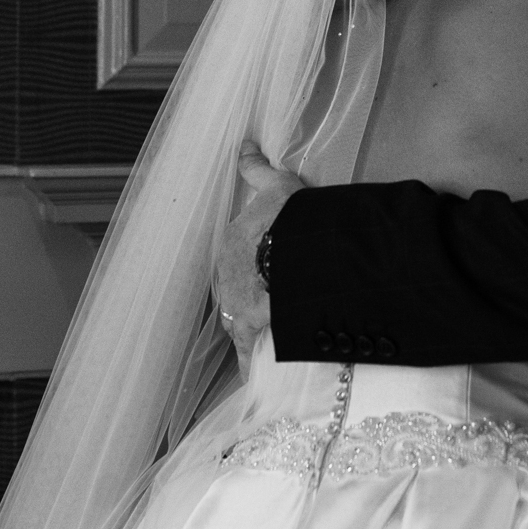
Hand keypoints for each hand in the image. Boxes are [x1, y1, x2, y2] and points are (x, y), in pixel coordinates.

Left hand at [215, 142, 304, 377]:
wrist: (300, 247)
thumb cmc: (291, 216)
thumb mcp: (277, 187)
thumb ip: (258, 170)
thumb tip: (245, 144)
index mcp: (232, 248)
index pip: (235, 270)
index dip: (249, 280)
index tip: (260, 289)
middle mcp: (227, 281)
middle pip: (234, 303)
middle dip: (246, 315)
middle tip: (263, 326)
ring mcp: (237, 309)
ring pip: (240, 332)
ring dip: (250, 344)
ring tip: (264, 359)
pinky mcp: (253, 332)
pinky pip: (252, 357)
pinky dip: (255, 369)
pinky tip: (260, 384)